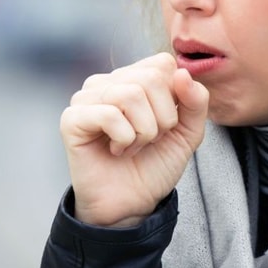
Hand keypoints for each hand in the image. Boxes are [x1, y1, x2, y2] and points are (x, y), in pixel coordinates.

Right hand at [59, 52, 208, 226]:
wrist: (132, 203)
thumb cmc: (154, 164)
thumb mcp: (188, 132)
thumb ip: (195, 101)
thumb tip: (183, 73)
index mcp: (133, 78)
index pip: (163, 64)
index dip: (175, 97)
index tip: (166, 124)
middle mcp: (108, 82)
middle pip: (150, 78)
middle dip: (162, 118)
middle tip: (150, 139)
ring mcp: (86, 98)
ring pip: (130, 95)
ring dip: (143, 131)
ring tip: (133, 146)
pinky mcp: (72, 119)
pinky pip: (109, 114)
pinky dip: (124, 138)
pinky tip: (117, 150)